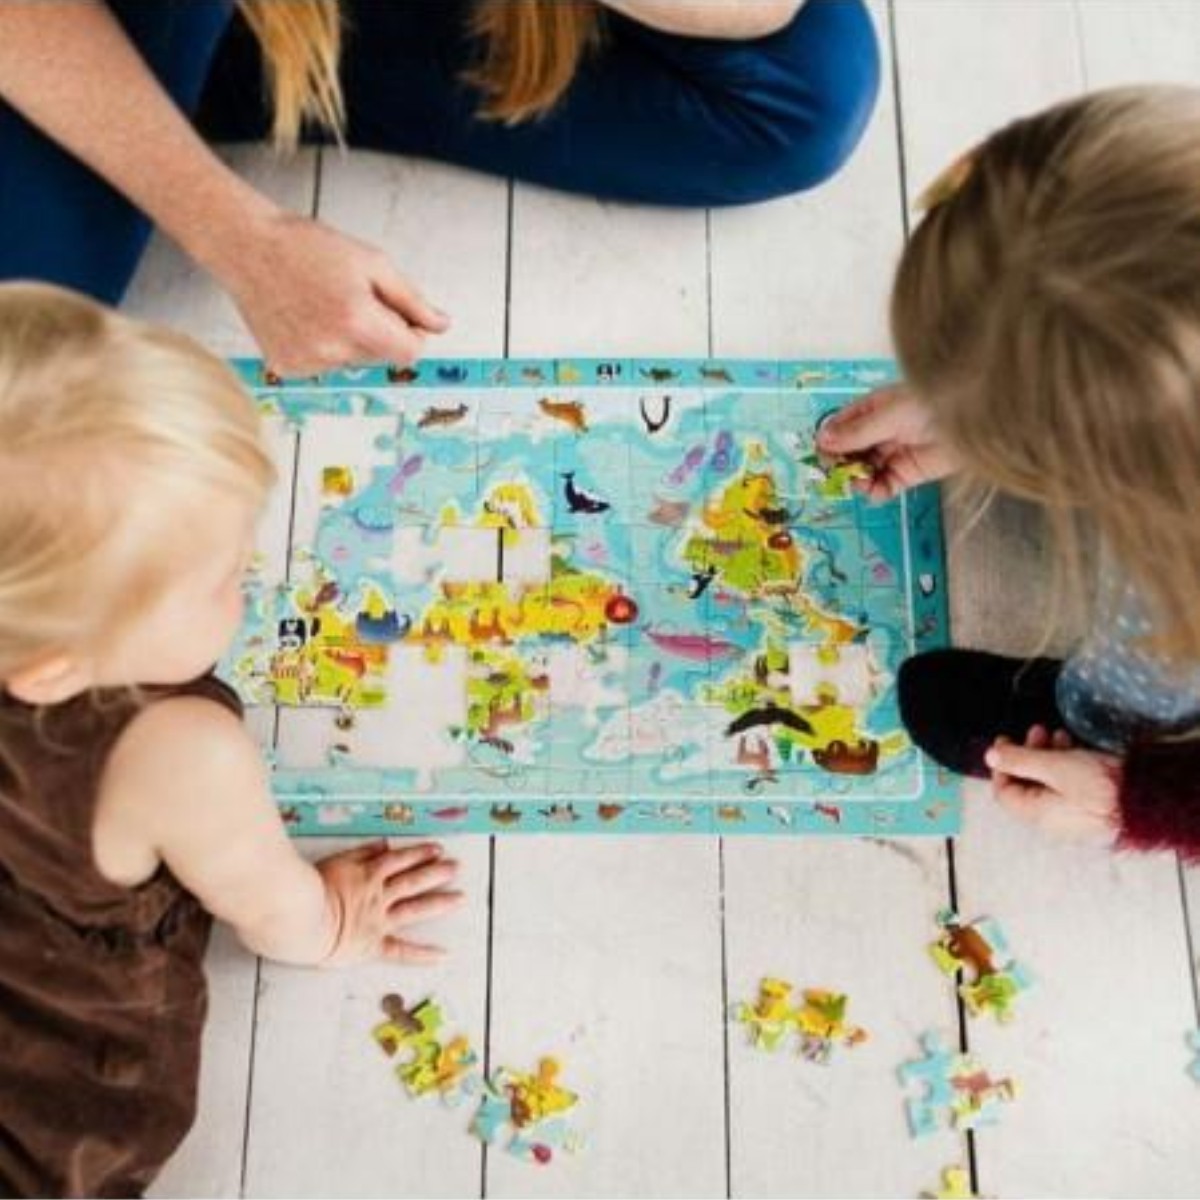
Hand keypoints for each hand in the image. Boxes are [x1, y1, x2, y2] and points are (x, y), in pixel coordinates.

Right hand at [209, 207, 450, 376]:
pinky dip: (323, 345)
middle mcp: (331, 349)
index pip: (410, 353)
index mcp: (357, 322)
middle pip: (382, 357)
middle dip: (378, 331)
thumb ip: (412, 300)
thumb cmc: (307, 246)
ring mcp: (306, 362)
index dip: (412, 334)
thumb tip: (441, 325)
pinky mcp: (287, 367)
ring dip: (349, 338)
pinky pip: (324, 364)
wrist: (246, 246)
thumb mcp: (373, 263)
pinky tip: (305, 317)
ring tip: (323, 302)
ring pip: (353, 361)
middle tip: (351, 296)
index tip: (403, 317)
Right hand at [317, 840, 462, 965]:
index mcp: (368, 874)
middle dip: (437, 873)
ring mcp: (378, 920)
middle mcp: (378, 895)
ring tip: (460, 898)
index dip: (419, 853)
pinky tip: (442, 954)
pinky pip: (401, 951)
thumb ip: (361, 852)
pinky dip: (422, 954)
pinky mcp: (372, 945)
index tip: (436, 850)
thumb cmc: (309, 888)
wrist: (301, 916)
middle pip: (413, 881)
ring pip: (414, 909)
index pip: (399, 860)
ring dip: (439, 902)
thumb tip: (384, 844)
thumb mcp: (336, 860)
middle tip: (457, 868)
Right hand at [815, 384, 958, 500]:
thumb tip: (822, 440)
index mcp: (873, 409)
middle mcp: (880, 432)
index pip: (841, 427)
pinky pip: (882, 486)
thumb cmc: (931, 406)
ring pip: (863, 470)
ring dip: (856, 478)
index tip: (822, 456)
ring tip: (860, 480)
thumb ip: (856, 432)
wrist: (973, 422)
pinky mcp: (906, 474)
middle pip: (849, 451)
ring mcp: (893, 453)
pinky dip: (875, 491)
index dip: (829, 441)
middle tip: (838, 473)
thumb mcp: (888, 416)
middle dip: (841, 463)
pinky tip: (874, 489)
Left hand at [985, 725, 1121, 842]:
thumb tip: (989, 757)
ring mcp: (1072, 818)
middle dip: (1027, 754)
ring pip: (1048, 783)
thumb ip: (1019, 761)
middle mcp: (1050, 821)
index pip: (1003, 792)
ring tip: (1058, 733)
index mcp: (1036, 815)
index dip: (1001, 764)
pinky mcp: (1091, 810)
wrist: (1149, 802)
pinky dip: (1066, 766)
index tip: (1005, 741)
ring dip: (1047, 755)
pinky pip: (1068, 787)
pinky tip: (1074, 746)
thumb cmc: (1100, 786)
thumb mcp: (1055, 767)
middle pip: (1026, 785)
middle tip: (1037, 730)